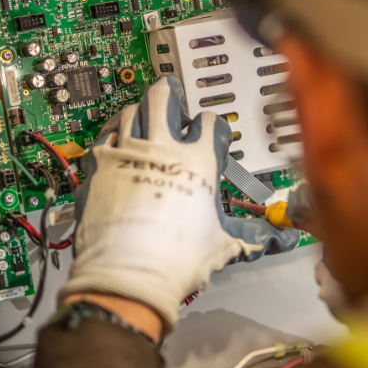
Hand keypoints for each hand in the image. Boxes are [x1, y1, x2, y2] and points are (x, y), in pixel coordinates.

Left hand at [60, 76, 295, 327]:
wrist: (129, 274)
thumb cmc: (175, 259)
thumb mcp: (221, 244)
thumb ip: (246, 236)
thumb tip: (270, 240)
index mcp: (198, 162)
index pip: (210, 123)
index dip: (211, 124)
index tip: (209, 129)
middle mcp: (162, 149)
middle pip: (164, 98)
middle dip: (169, 93)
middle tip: (171, 96)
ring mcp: (126, 154)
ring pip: (129, 111)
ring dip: (137, 110)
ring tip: (140, 114)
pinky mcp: (98, 168)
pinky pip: (102, 138)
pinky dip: (109, 136)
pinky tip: (112, 142)